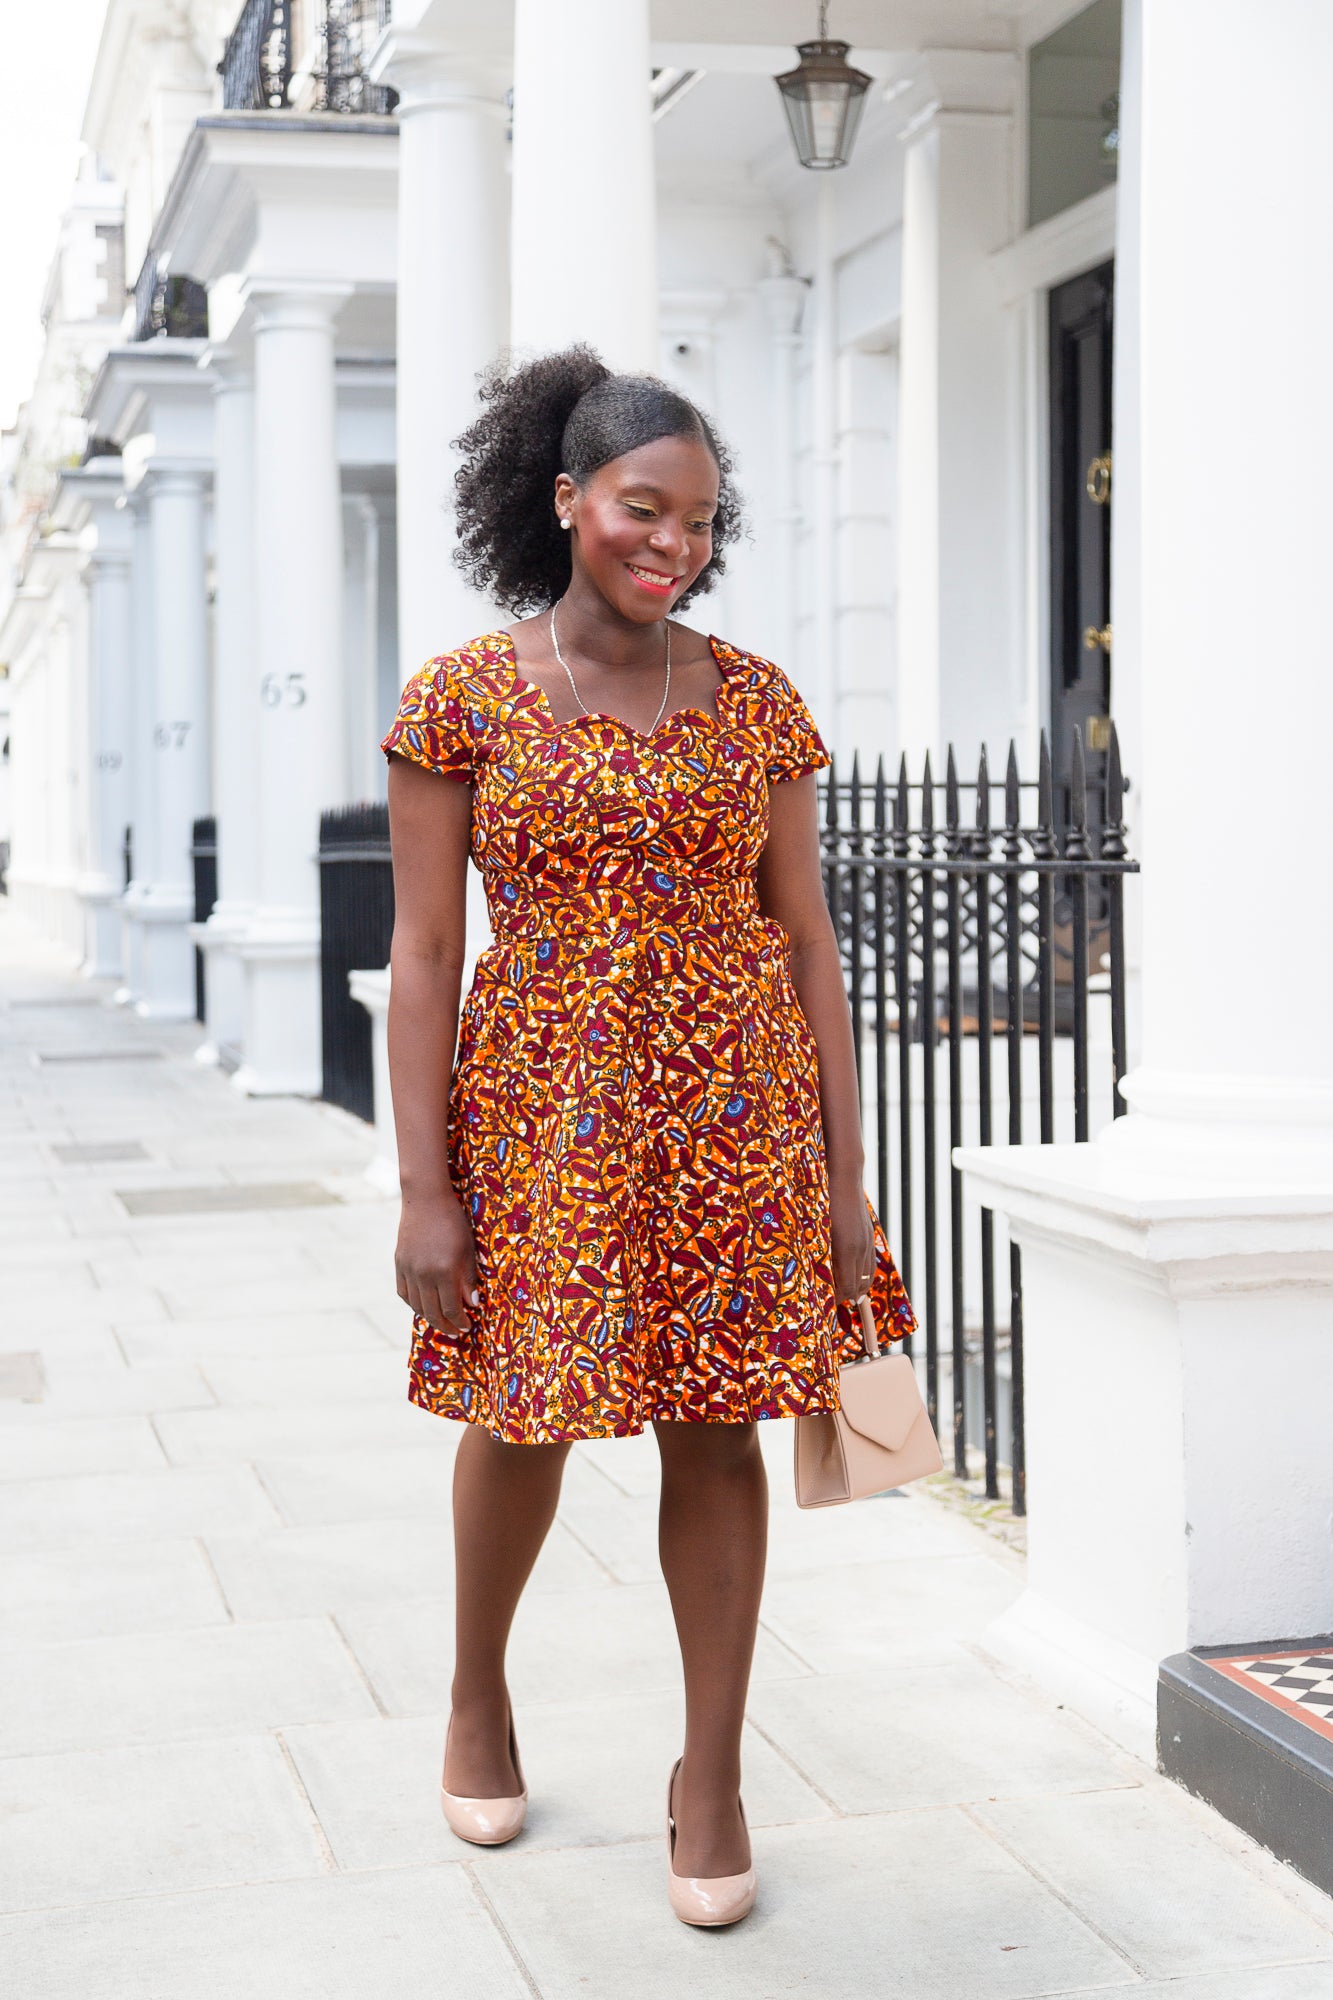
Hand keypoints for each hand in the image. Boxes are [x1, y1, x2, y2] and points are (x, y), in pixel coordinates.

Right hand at [395, 1192, 477, 1335]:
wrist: (425, 1200)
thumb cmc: (454, 1222)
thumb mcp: (468, 1249)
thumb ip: (468, 1278)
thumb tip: (472, 1304)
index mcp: (443, 1271)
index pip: (451, 1308)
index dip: (460, 1321)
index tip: (468, 1326)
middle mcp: (423, 1274)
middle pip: (432, 1312)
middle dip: (446, 1326)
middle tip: (456, 1332)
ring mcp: (408, 1270)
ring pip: (416, 1305)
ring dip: (429, 1318)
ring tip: (441, 1322)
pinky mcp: (399, 1264)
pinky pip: (404, 1292)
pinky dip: (414, 1303)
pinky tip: (423, 1306)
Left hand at [829, 1180, 875, 1301]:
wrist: (843, 1177)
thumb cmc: (821, 1202)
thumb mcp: (816, 1230)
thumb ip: (819, 1253)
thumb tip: (817, 1276)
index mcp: (845, 1249)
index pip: (847, 1287)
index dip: (838, 1299)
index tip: (827, 1305)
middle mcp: (860, 1247)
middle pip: (859, 1285)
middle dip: (847, 1297)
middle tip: (833, 1304)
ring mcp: (867, 1241)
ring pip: (868, 1276)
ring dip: (858, 1288)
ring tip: (845, 1296)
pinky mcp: (869, 1235)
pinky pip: (870, 1263)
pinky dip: (864, 1275)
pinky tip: (855, 1277)